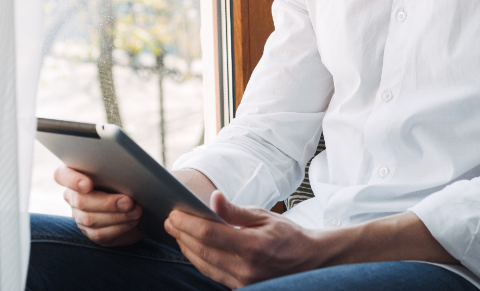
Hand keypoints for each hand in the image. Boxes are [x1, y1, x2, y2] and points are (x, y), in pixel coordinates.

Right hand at [54, 165, 143, 245]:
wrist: (139, 201)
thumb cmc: (129, 179)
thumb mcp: (122, 171)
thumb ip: (116, 171)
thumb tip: (126, 175)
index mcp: (76, 174)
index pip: (62, 175)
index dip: (72, 180)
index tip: (88, 184)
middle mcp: (74, 196)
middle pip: (80, 201)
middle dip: (107, 203)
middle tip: (128, 202)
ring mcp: (80, 216)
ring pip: (90, 219)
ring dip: (117, 216)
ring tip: (136, 211)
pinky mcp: (91, 232)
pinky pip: (99, 233)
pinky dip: (119, 227)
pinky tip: (133, 221)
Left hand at [164, 191, 323, 287]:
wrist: (310, 261)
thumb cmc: (287, 234)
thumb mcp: (264, 216)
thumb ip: (235, 211)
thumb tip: (214, 198)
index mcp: (253, 247)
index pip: (211, 235)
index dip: (188, 224)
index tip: (174, 213)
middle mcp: (247, 269)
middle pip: (203, 251)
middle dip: (182, 234)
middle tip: (169, 220)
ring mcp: (244, 282)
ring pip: (205, 265)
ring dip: (187, 248)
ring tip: (176, 232)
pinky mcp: (241, 288)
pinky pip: (213, 274)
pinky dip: (199, 259)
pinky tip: (192, 247)